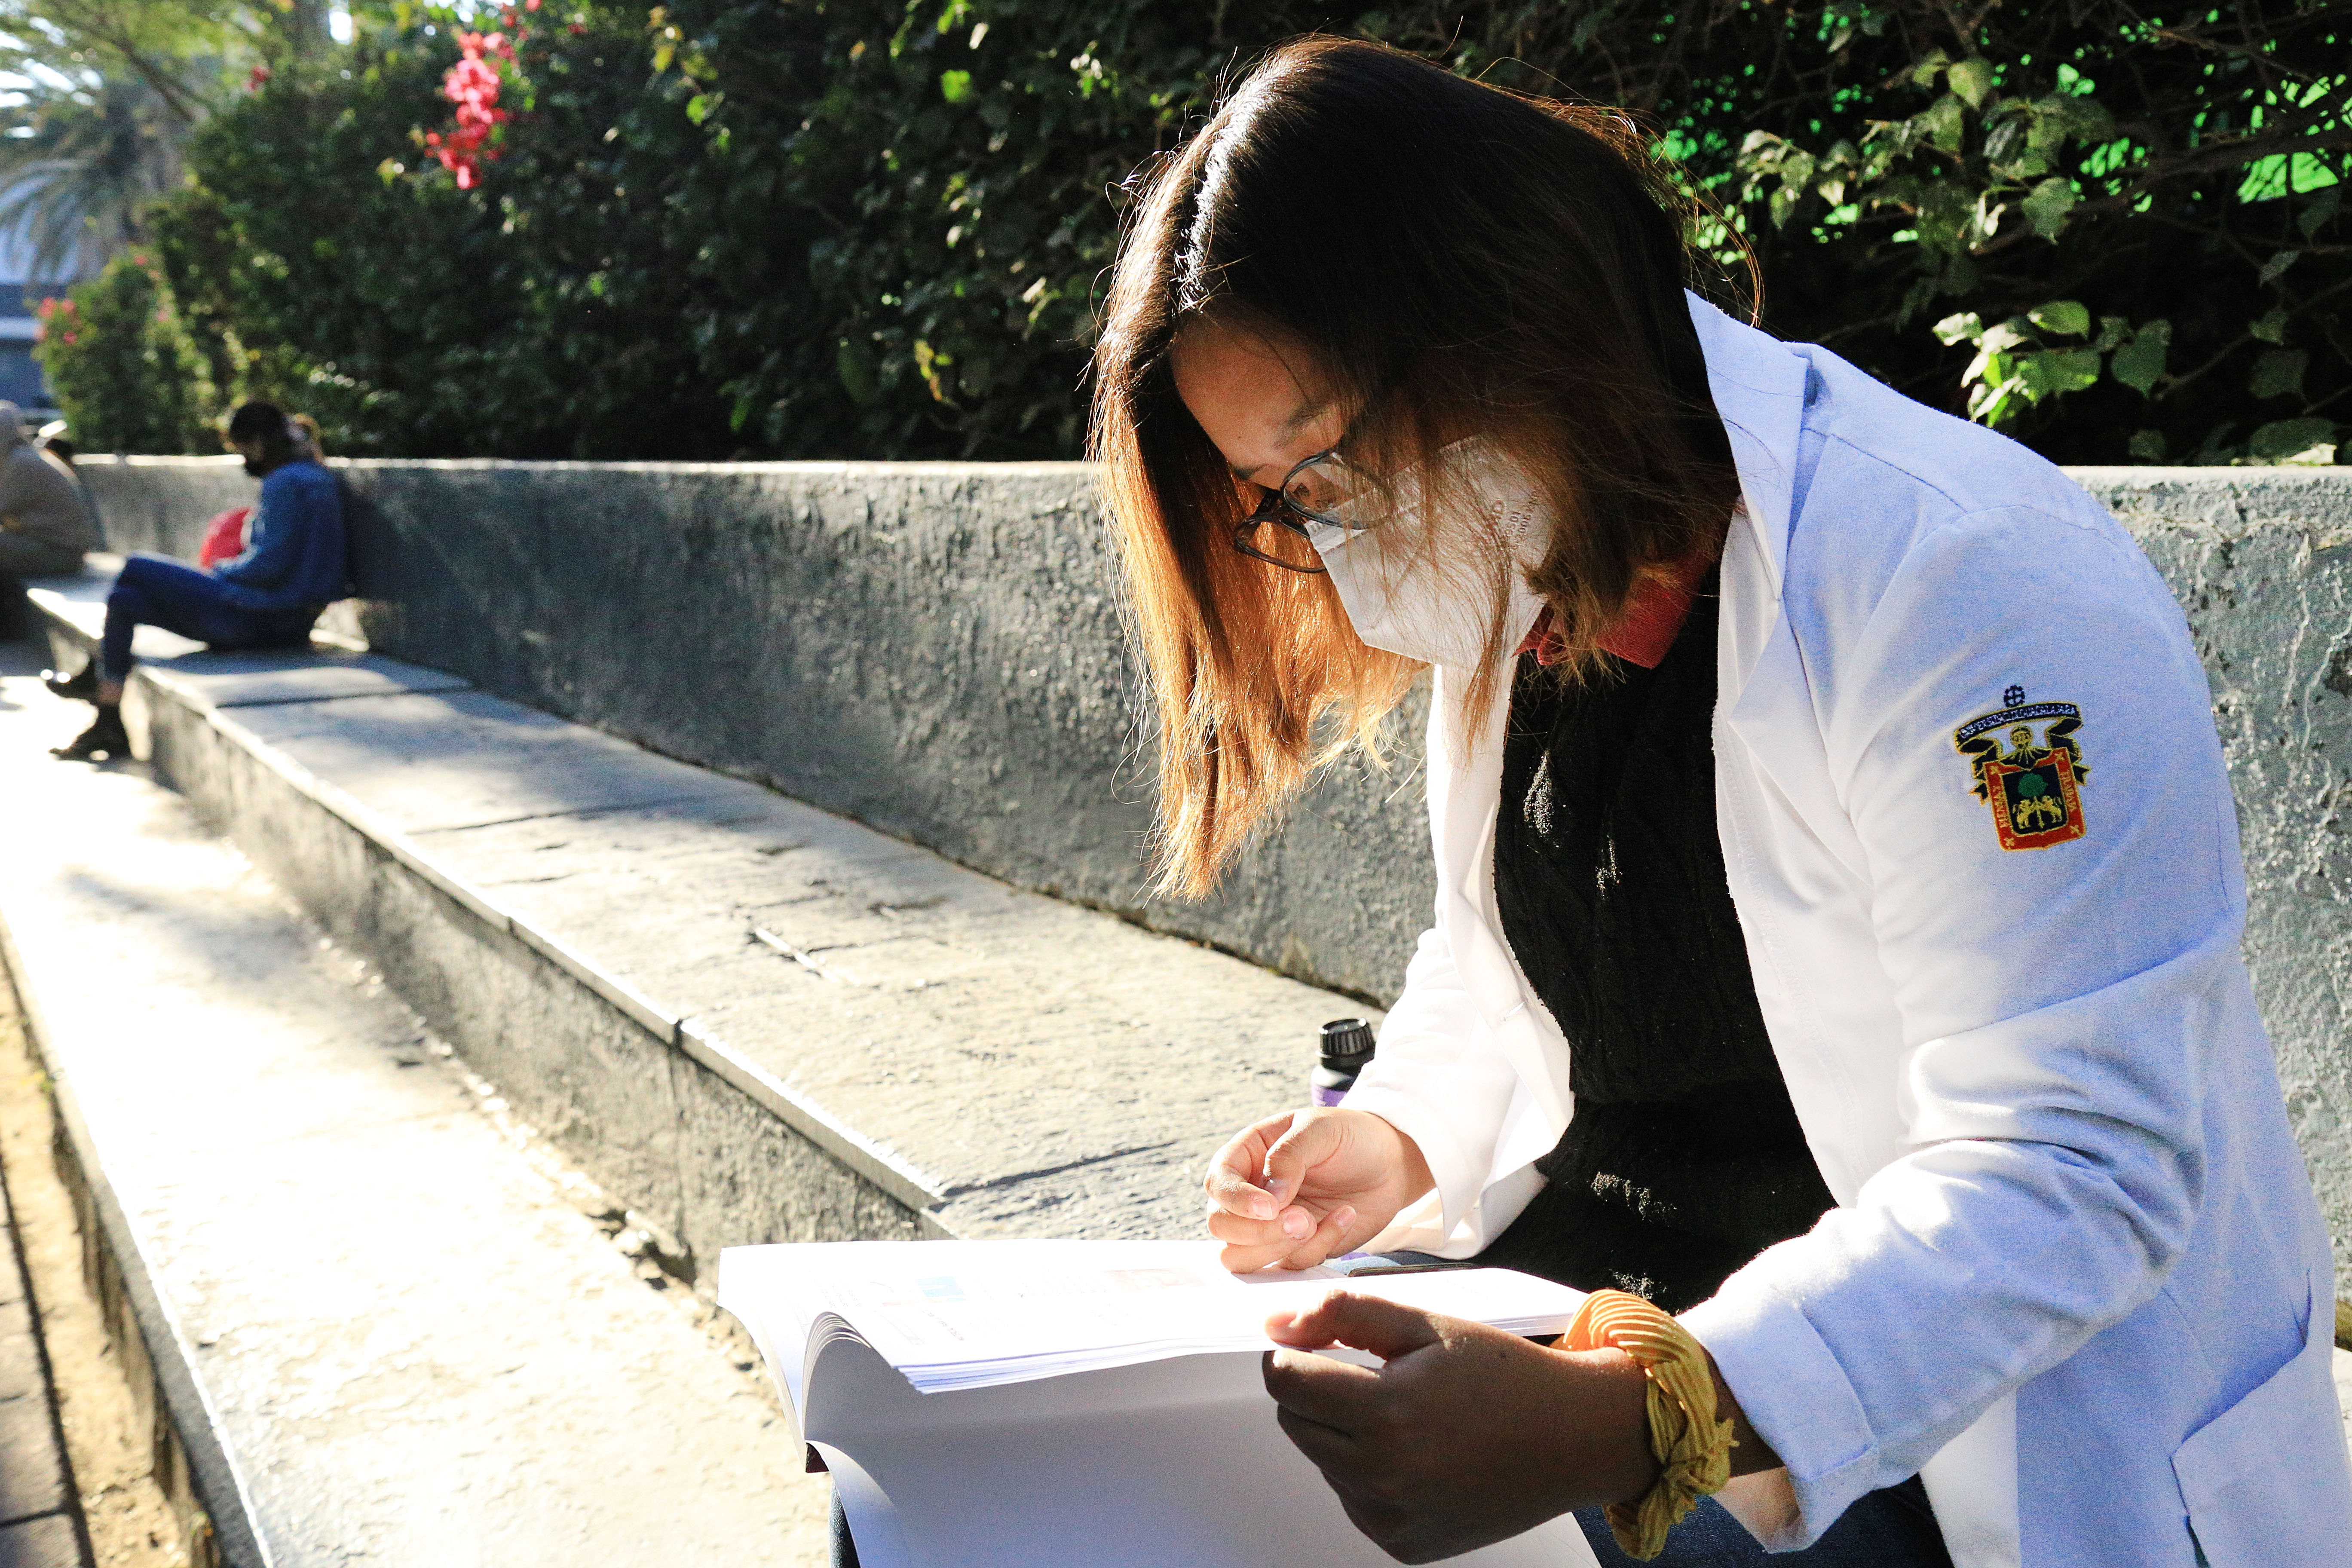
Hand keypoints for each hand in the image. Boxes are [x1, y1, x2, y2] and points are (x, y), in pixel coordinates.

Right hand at [1204, 1107, 1433, 1271]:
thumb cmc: (1351, 1136)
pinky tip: (1344, 1217)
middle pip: (1221, 1226)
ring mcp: (1269, 1225)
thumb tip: (1269, 1198)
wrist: (1390, 1163)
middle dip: (1259, 1230)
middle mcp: (1250, 1193)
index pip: (1217, 1183)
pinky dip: (1317, 1248)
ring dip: (1278, 1248)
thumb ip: (1289, 1156)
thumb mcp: (1320, 1129)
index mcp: (1246, 1156)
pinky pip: (1288, 1266)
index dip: (1236, 1200)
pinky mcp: (1294, 1249)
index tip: (1271, 1206)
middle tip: (1302, 1219)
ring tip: (1315, 1223)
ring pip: (1242, 1257)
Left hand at [1262, 1291, 1656, 1562]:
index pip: (1284, 1380)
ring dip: (1344, 1434)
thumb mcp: (1424, 1325)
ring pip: (1322, 1460)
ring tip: (1409, 1417)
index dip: (1293, 1352)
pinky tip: (1418, 1453)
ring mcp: (1392, 1517)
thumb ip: (1342, 1314)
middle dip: (1316, 1391)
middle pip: (1293, 1422)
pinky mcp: (1401, 1543)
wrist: (1572, 1437)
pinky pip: (1352, 1497)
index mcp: (1387, 1414)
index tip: (1315, 1344)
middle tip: (1371, 1377)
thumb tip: (1277, 1323)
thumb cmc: (1506, 1378)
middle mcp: (1384, 1476)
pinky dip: (1368, 1473)